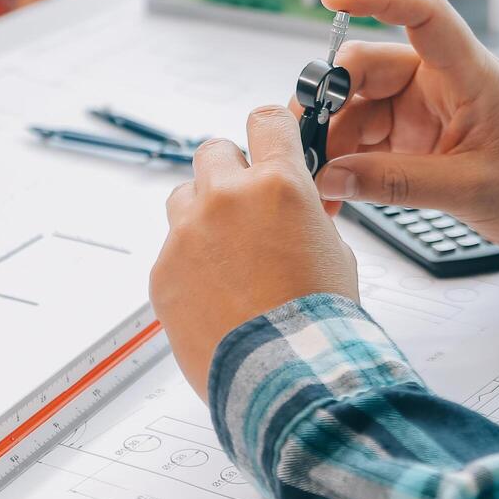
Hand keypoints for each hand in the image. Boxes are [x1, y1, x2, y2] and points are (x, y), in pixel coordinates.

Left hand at [151, 106, 359, 398]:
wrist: (287, 377)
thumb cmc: (319, 322)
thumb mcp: (334, 252)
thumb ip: (305, 216)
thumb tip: (295, 208)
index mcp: (278, 185)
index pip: (265, 120)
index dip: (271, 131)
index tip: (270, 141)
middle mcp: (226, 199)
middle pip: (213, 151)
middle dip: (230, 172)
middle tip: (247, 206)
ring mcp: (187, 235)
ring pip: (184, 197)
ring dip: (202, 214)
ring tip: (228, 256)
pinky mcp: (163, 272)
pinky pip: (171, 251)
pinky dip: (189, 265)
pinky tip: (216, 295)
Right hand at [305, 0, 498, 253]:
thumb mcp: (467, 189)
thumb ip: (397, 183)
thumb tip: (331, 177)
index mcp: (468, 73)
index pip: (424, 12)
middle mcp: (438, 79)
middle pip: (367, 68)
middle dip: (327, 103)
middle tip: (302, 144)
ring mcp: (418, 105)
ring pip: (354, 107)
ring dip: (330, 143)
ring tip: (316, 184)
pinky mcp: (407, 133)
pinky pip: (361, 138)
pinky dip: (342, 163)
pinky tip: (330, 191)